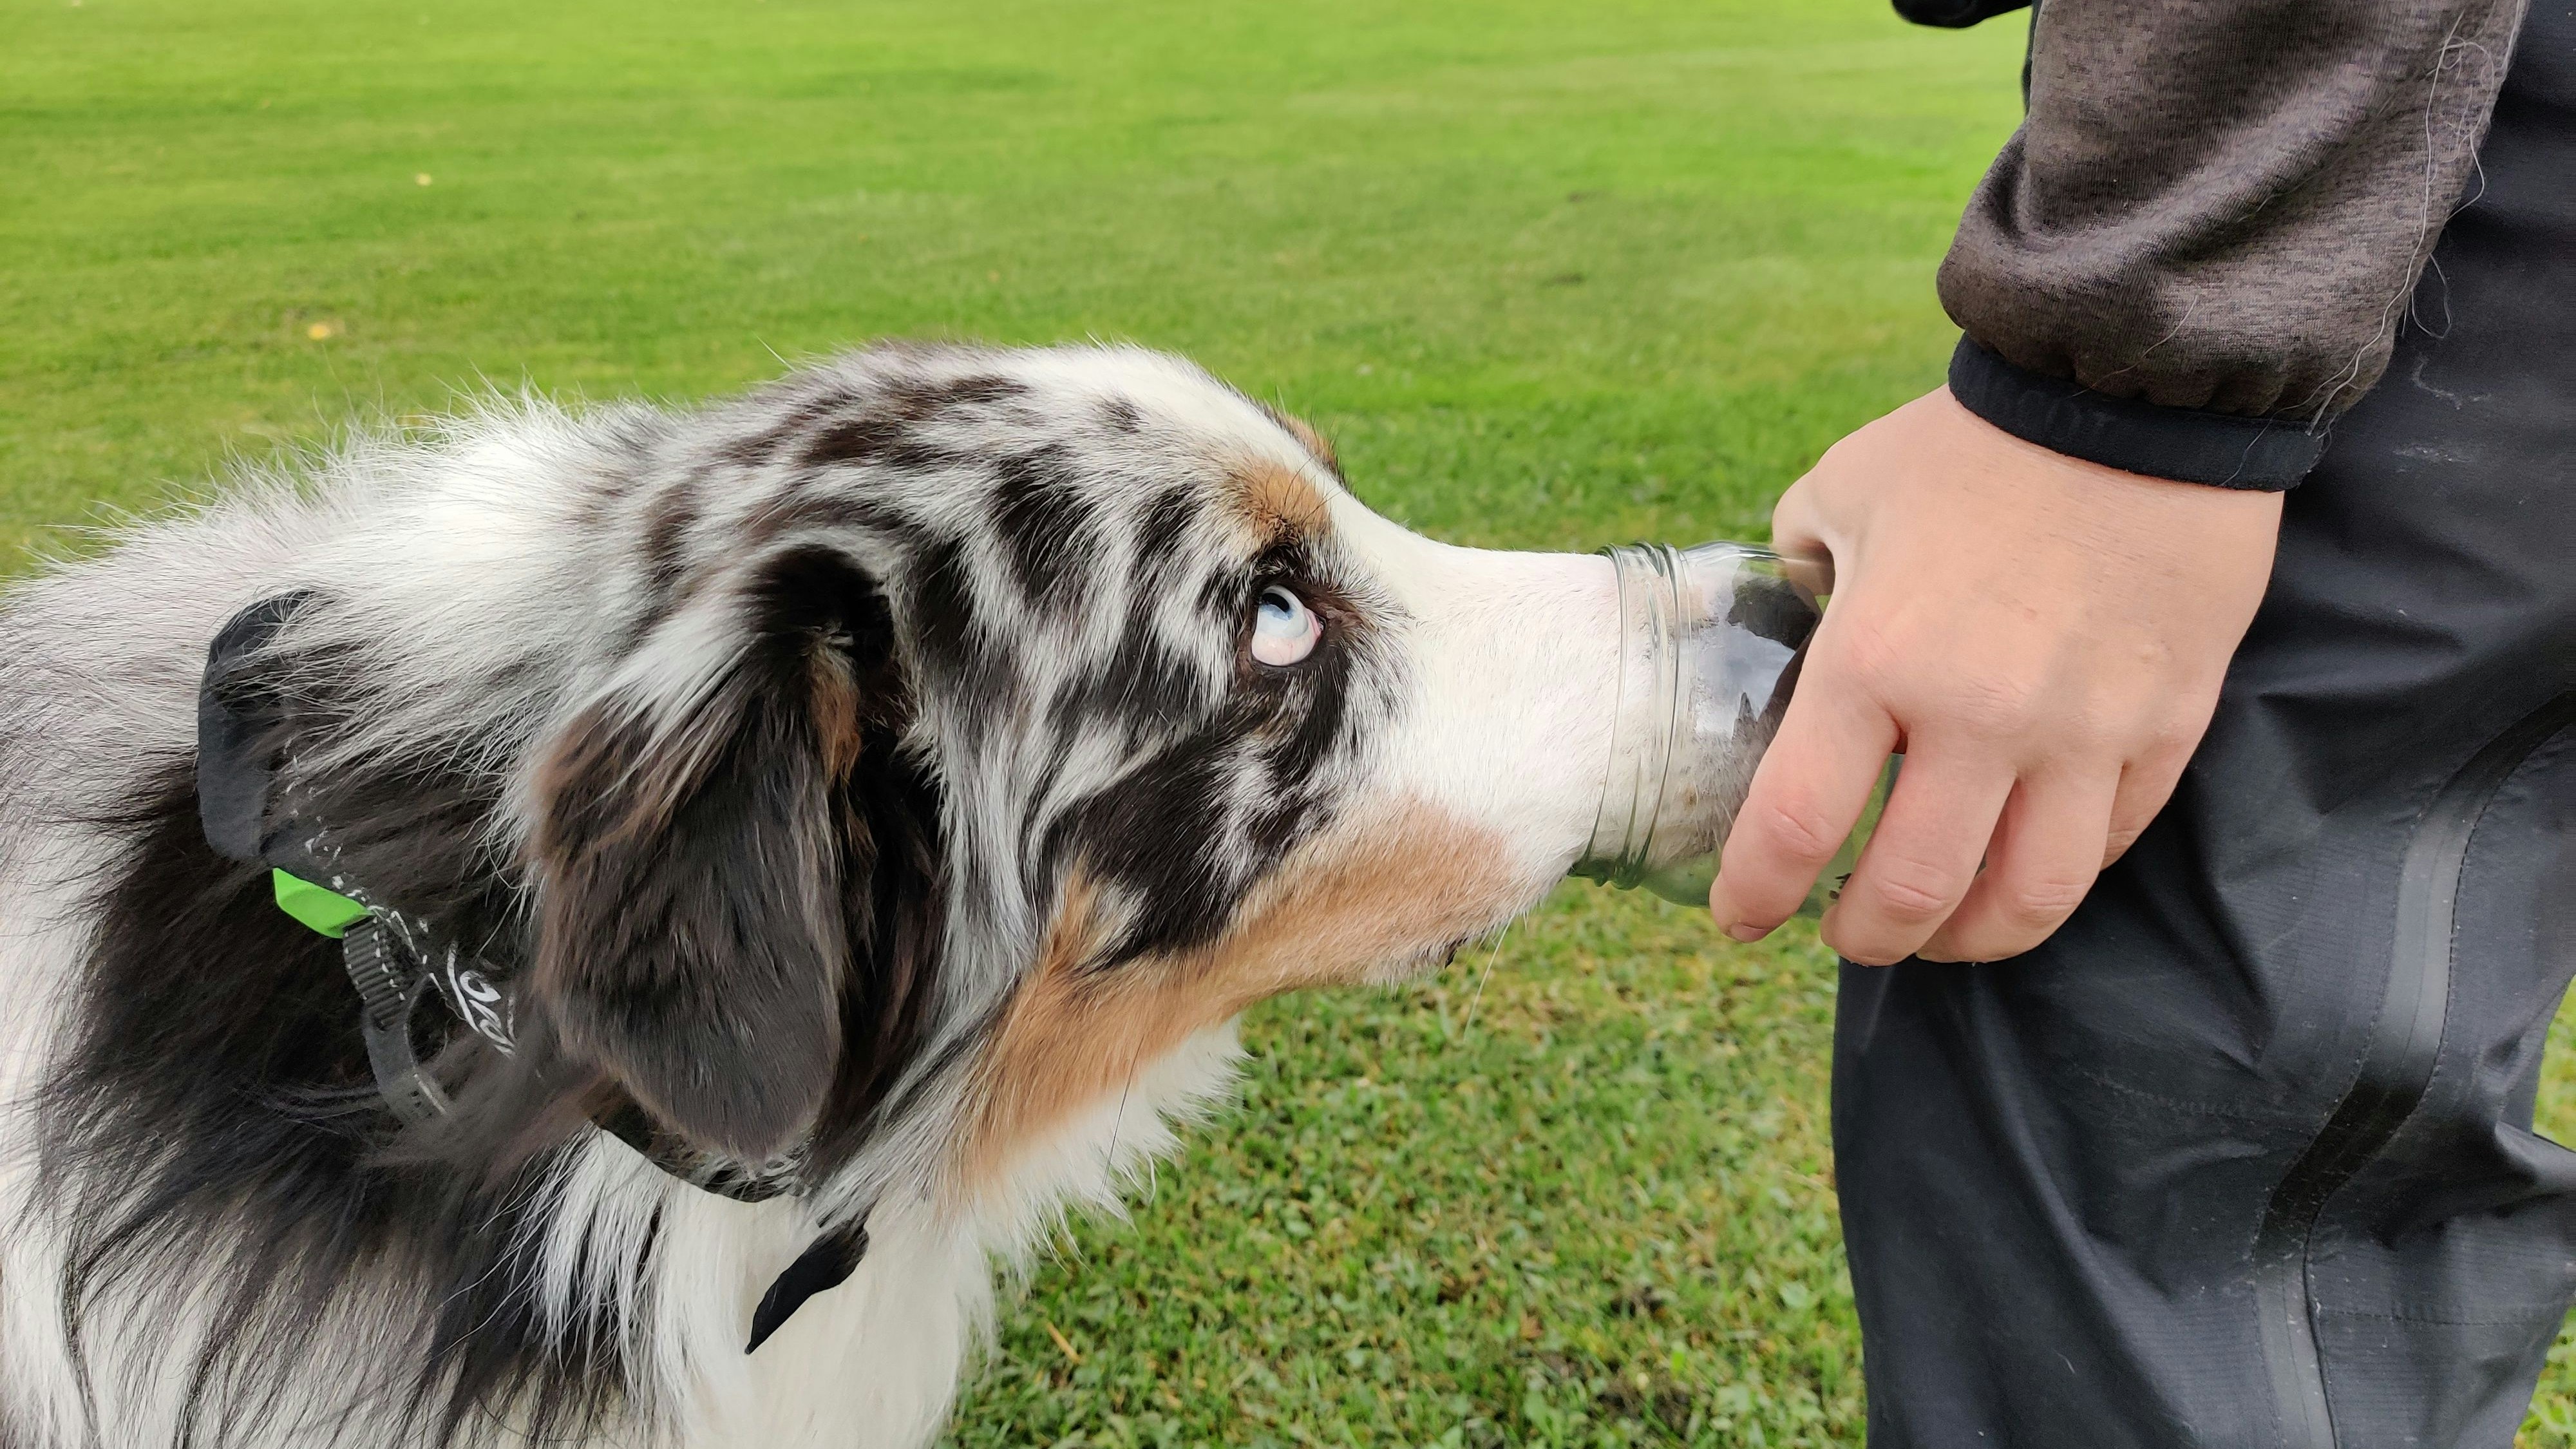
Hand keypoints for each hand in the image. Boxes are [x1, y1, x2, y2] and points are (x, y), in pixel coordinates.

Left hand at [1710, 388, 2282, 964]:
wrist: (2135, 392)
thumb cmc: (1973, 441)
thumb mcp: (1844, 488)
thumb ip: (1800, 561)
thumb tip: (1793, 607)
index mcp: (1874, 661)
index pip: (1795, 828)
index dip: (1755, 895)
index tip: (1741, 918)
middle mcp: (1976, 718)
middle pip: (1911, 895)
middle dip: (1865, 939)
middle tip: (1846, 936)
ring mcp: (2081, 733)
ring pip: (2025, 901)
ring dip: (1968, 940)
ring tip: (1939, 932)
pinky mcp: (2164, 727)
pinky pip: (2107, 844)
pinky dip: (2054, 876)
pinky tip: (2022, 867)